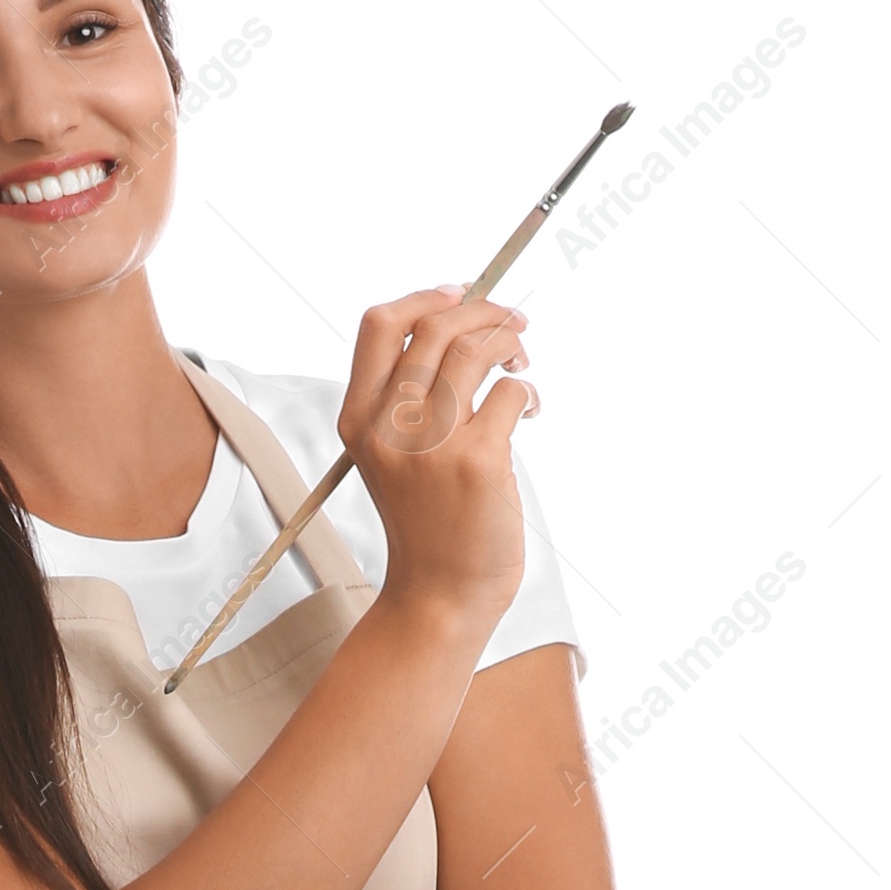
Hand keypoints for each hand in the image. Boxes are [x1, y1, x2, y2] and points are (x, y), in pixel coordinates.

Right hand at [337, 285, 538, 643]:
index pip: (380, 325)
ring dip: (509, 343)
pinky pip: (511, 394)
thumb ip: (409, 399)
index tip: (462, 293)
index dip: (425, 296)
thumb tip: (463, 325)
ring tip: (521, 361)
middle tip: (512, 325)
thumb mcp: (394, 457)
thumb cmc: (427, 524)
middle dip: (484, 311)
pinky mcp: (477, 462)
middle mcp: (388, 427)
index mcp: (359, 420)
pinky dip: (529, 392)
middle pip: (435, 327)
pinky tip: (532, 409)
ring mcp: (431, 445)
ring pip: (475, 350)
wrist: (439, 596)